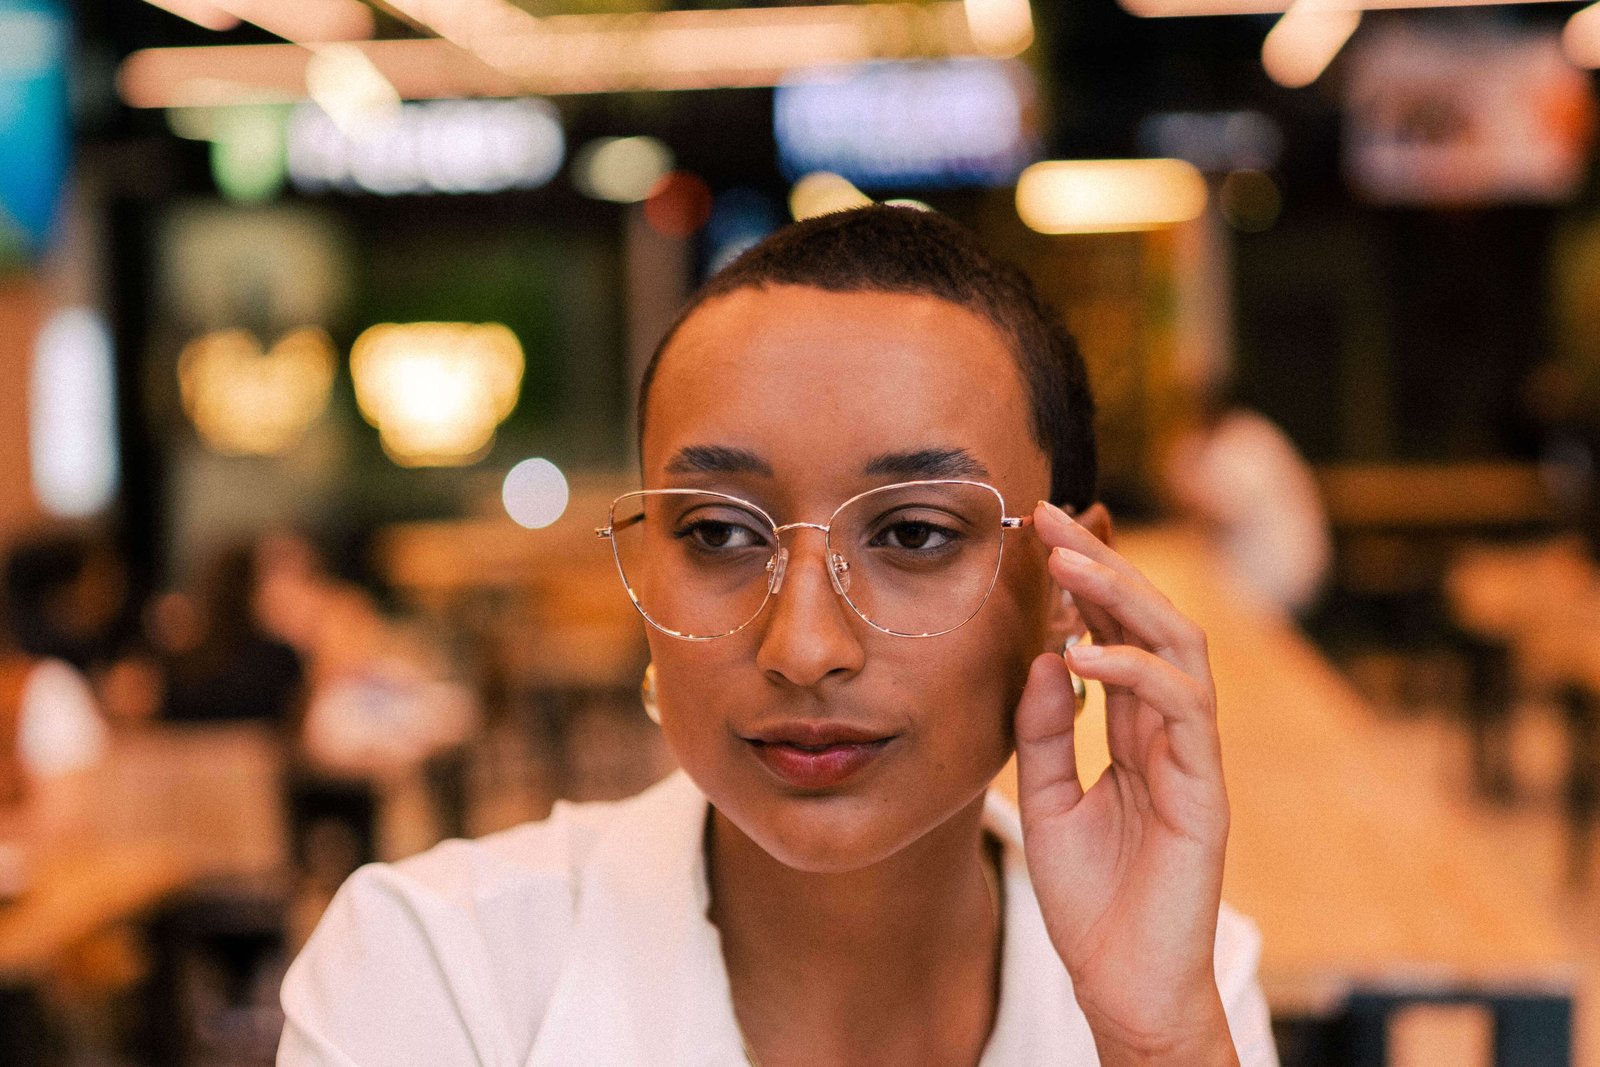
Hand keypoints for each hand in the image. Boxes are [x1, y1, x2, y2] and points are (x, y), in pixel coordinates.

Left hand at [1014, 501, 1236, 1065]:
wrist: (1122, 984)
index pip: (1117, 635)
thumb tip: (1044, 655)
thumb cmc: (1091, 899)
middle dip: (1103, 566)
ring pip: (1180, 648)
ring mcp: (1192, 757)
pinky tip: (1084, 654)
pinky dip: (1135, 672)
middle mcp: (1169, 732)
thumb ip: (1043, 731)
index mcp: (1133, 732)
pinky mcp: (1204, 790)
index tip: (1036, 534)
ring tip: (1069, 563)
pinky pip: (1183, 709)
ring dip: (1125, 599)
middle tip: (1051, 517)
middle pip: (1151, 624)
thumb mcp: (1047, 800)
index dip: (1083, 584)